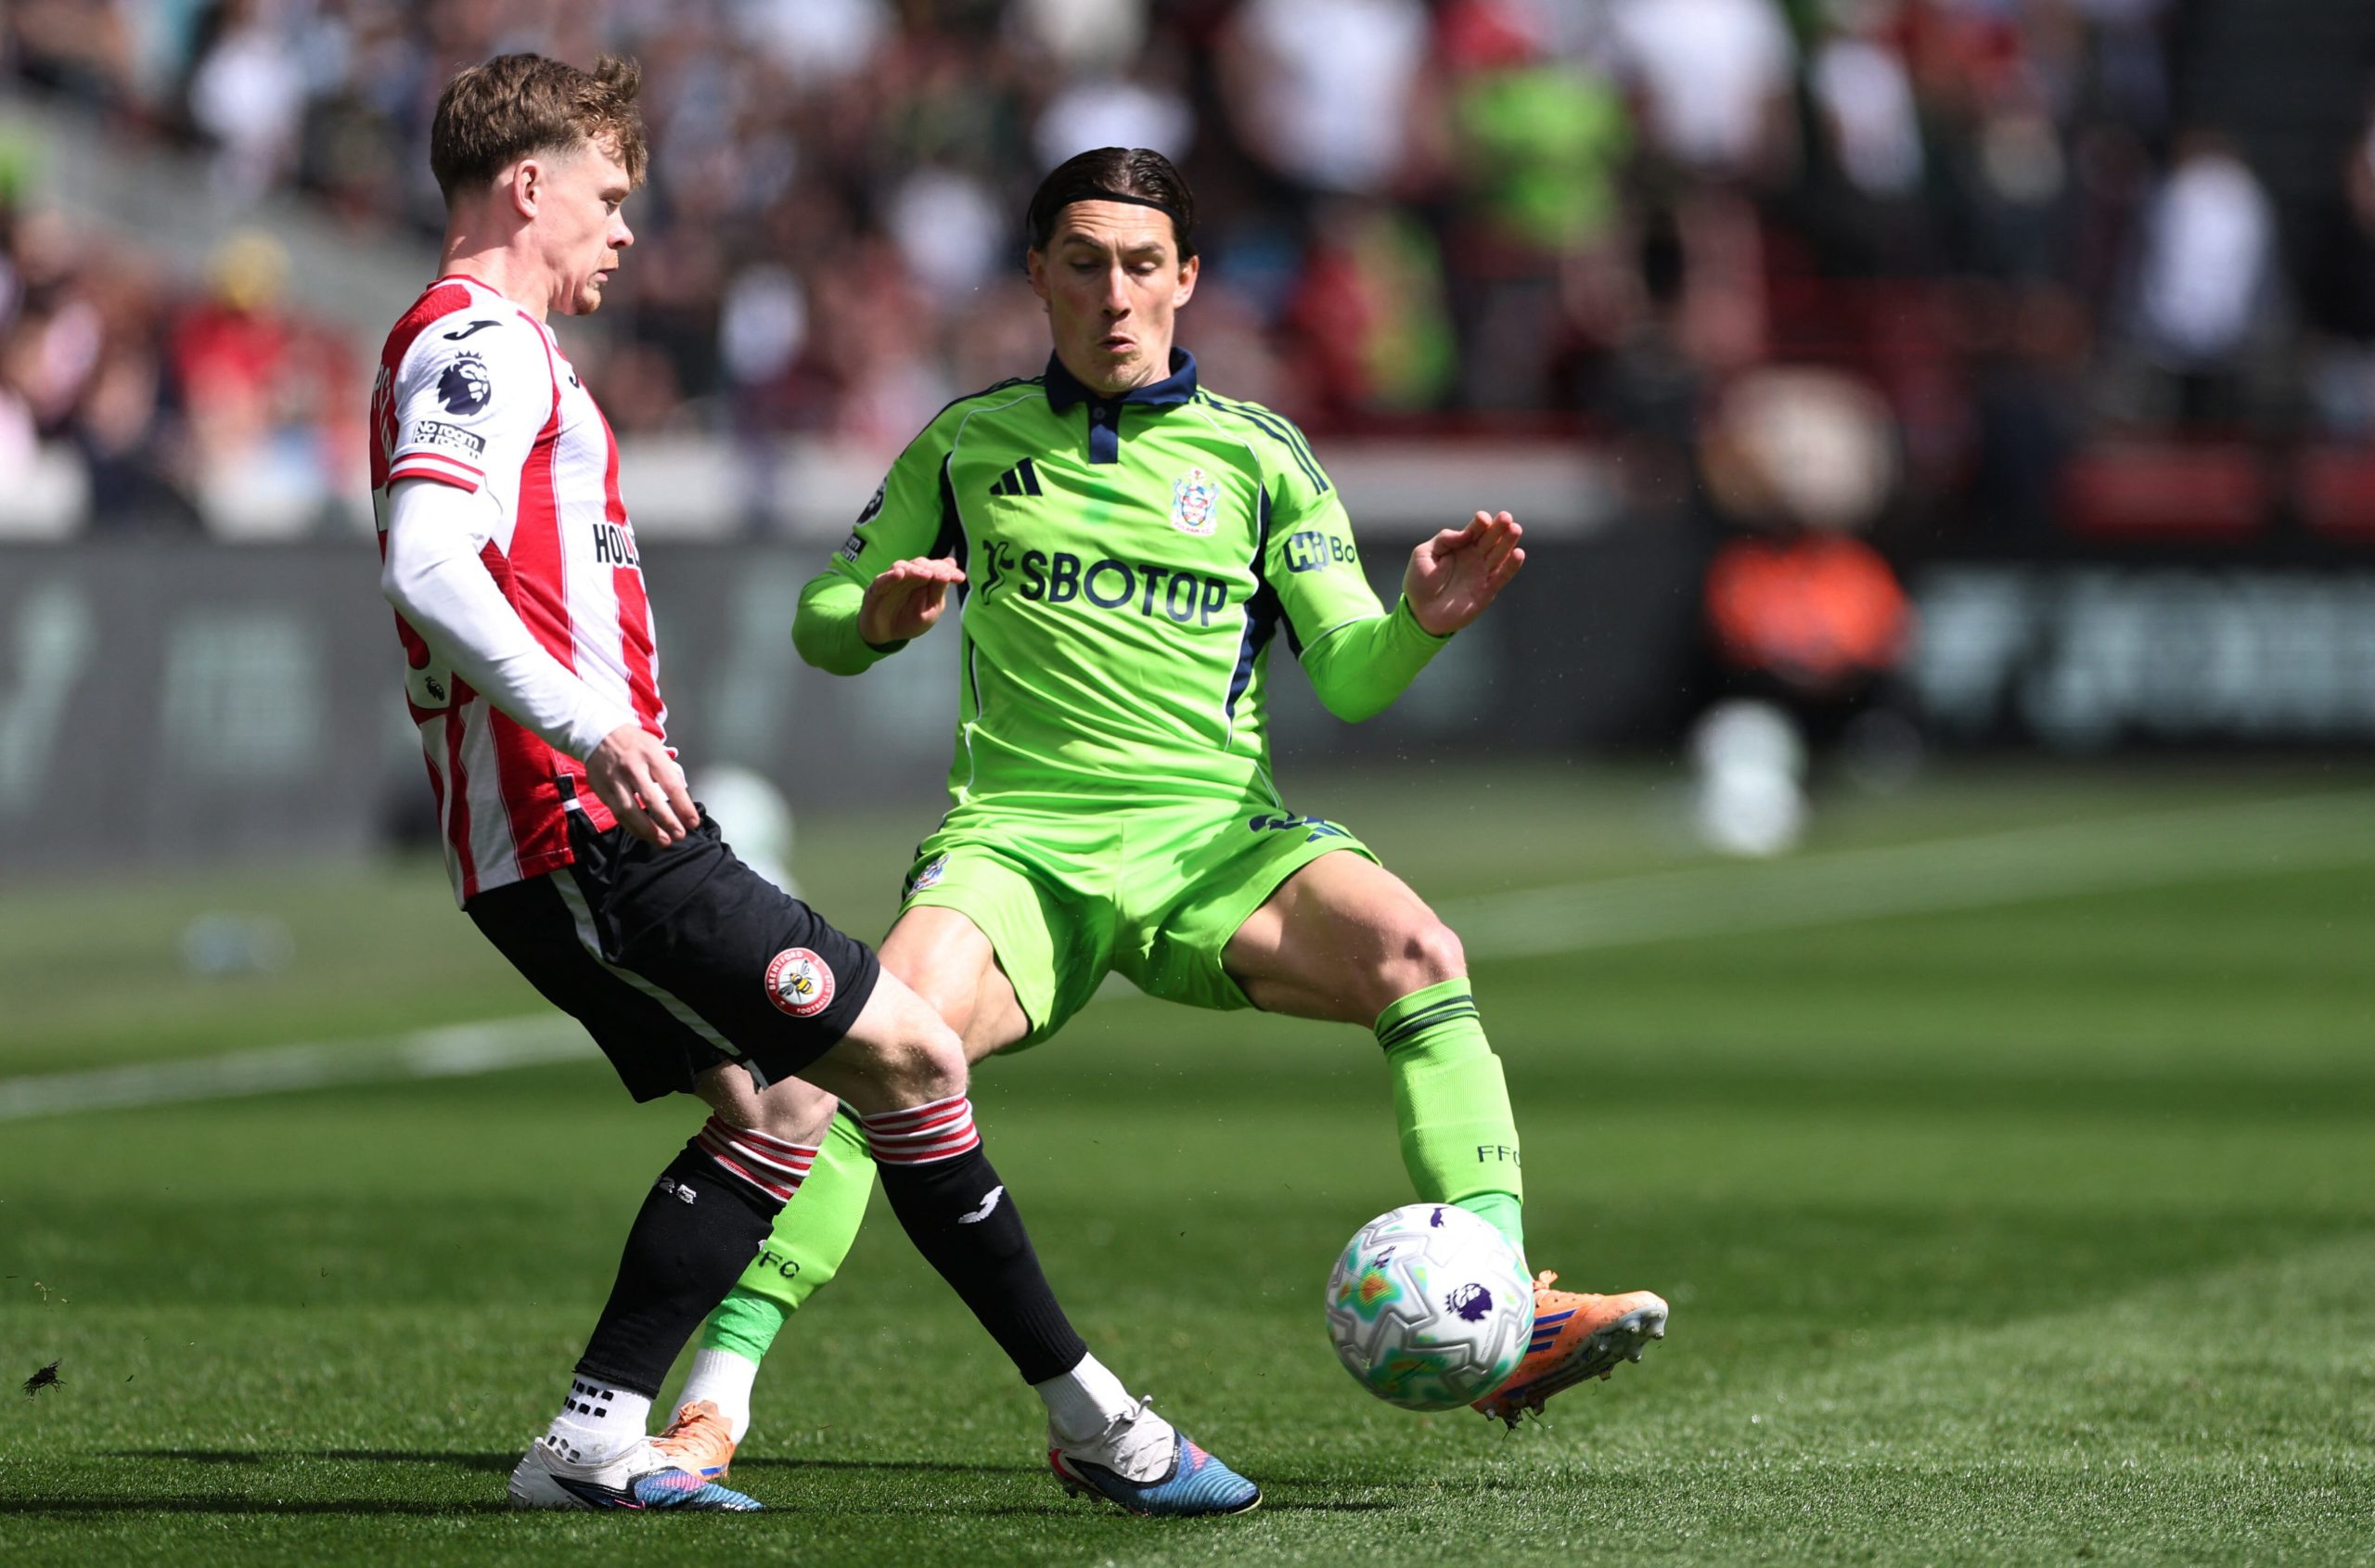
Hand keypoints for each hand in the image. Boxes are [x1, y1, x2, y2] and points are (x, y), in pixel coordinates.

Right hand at [587, 722, 698, 846]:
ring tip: (663, 841)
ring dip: (648, 830)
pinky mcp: (602, 790)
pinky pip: (618, 813)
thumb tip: (682, 799)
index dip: (684, 806)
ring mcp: (615, 780)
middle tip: (680, 835)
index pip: (671, 785)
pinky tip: (644, 834)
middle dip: (668, 822)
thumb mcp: (656, 748)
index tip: (693, 822)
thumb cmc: (634, 743)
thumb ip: (668, 771)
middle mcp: (633, 768)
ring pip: (630, 811)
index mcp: (651, 755)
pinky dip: (632, 827)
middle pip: (651, 800)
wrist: (598, 733)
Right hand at [858, 557, 965, 646]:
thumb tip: (949, 571)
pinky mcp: (876, 590)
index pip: (937, 569)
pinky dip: (890, 576)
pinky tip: (899, 574)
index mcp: (924, 580)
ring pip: (903, 567)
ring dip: (915, 570)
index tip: (960, 578)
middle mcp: (909, 576)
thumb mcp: (929, 611)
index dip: (948, 570)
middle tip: (943, 575)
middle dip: (933, 568)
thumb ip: (938, 592)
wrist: (886, 634)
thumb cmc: (909, 621)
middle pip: (921, 564)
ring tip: (926, 574)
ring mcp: (892, 581)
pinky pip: (882, 580)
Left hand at [1404, 511, 1524, 635]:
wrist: (1420, 614)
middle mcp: (1474, 557)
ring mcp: (1481, 573)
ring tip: (1515, 529)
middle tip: (1506, 517)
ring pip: (1499, 555)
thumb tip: (1466, 531)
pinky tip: (1518, 554)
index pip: (1475, 530)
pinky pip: (1502, 577)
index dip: (1480, 523)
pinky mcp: (1487, 591)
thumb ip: (1444, 540)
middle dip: (1499, 527)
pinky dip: (1511, 566)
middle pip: (1490, 539)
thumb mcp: (1423, 555)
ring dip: (1508, 542)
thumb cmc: (1419, 583)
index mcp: (1460, 546)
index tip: (1482, 519)